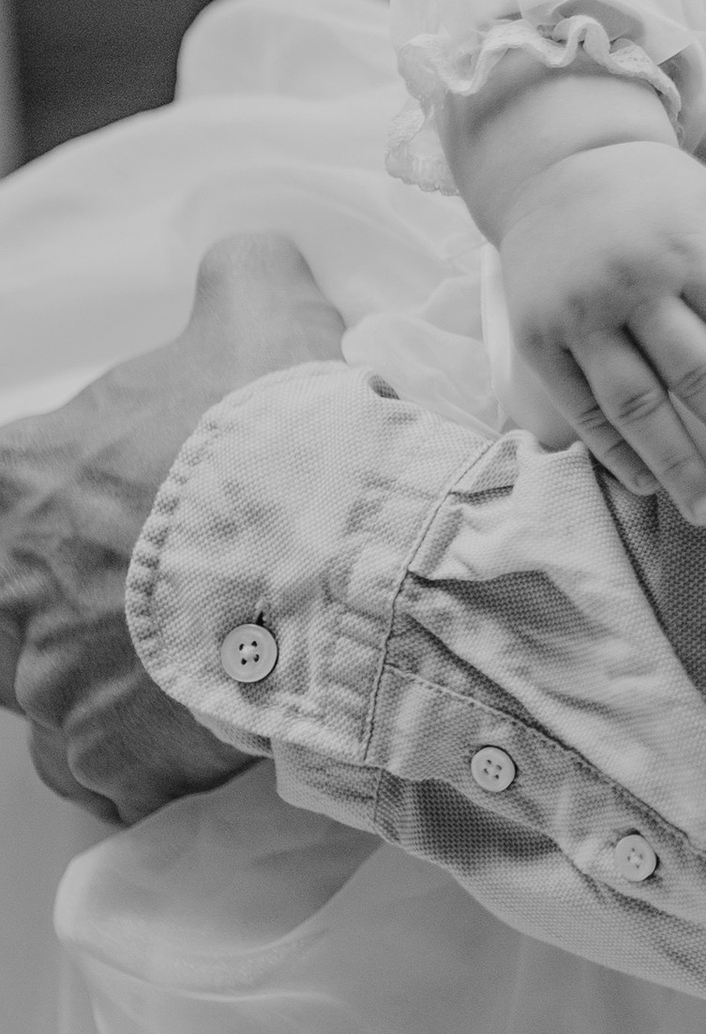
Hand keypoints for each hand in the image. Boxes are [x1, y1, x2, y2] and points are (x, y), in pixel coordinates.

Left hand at [0, 231, 342, 822]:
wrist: (344, 566)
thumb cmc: (279, 438)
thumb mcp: (262, 306)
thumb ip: (237, 274)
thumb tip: (248, 260)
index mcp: (16, 479)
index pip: (1, 484)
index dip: (57, 488)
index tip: (117, 499)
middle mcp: (9, 591)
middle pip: (15, 594)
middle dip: (82, 590)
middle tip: (171, 578)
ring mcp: (52, 688)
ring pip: (58, 688)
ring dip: (115, 675)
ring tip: (201, 657)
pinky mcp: (106, 766)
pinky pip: (107, 773)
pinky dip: (146, 759)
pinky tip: (204, 727)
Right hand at [496, 141, 705, 522]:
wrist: (553, 167)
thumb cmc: (654, 193)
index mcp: (687, 248)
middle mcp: (632, 283)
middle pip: (689, 375)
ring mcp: (579, 314)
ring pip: (632, 404)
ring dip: (672, 463)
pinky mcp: (539, 339)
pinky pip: (581, 408)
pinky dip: (614, 451)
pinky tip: (646, 481)